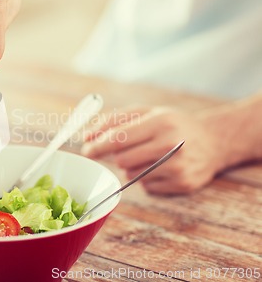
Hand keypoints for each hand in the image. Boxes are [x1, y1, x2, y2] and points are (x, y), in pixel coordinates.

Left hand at [80, 106, 227, 194]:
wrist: (213, 142)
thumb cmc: (172, 124)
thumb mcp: (147, 112)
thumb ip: (114, 120)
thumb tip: (86, 137)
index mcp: (161, 122)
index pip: (119, 138)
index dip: (97, 145)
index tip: (86, 150)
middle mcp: (171, 144)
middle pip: (122, 159)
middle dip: (116, 156)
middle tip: (122, 151)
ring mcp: (179, 167)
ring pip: (131, 175)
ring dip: (131, 167)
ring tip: (149, 155)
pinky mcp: (182, 185)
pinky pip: (146, 187)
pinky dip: (145, 179)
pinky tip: (160, 167)